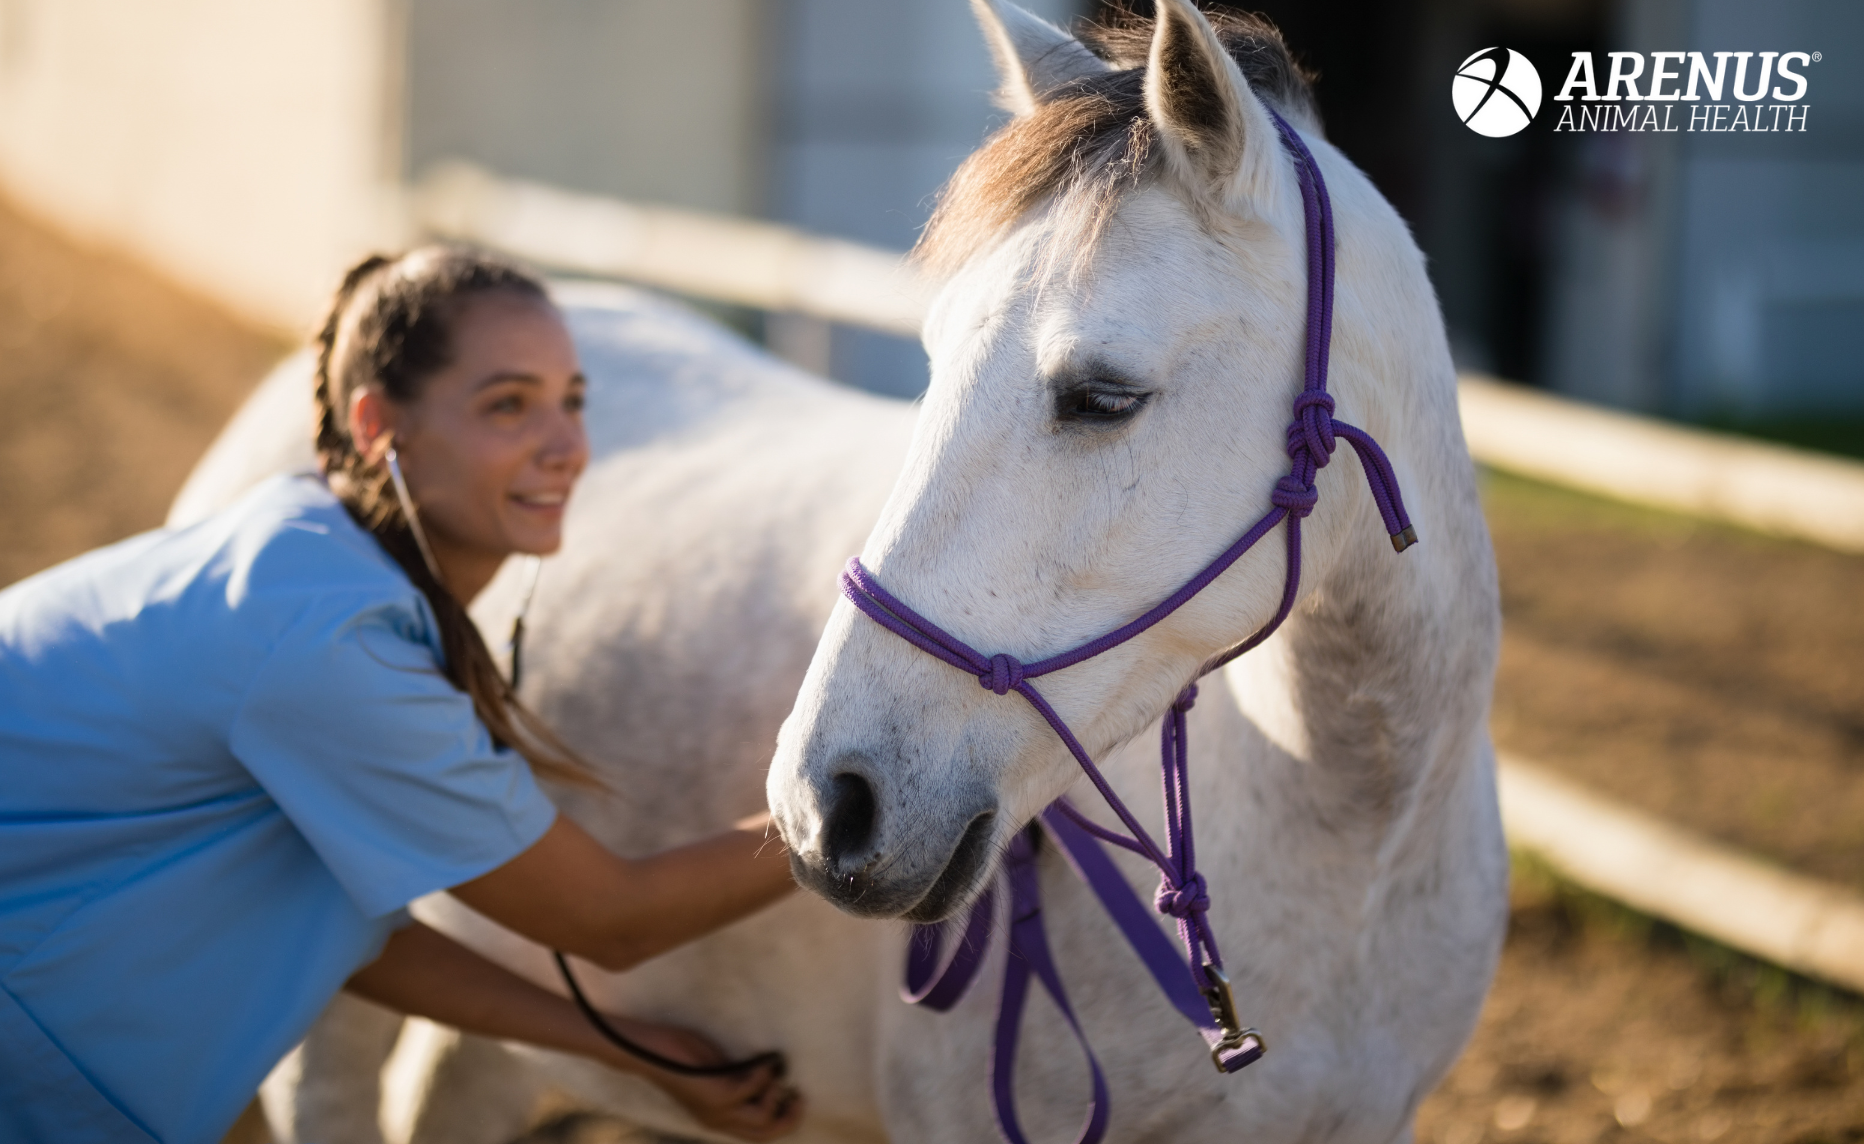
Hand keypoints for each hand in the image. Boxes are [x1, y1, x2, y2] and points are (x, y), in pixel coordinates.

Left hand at [595, 1017, 803, 1141]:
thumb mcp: (718, 1072)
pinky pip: (752, 1089)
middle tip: (798, 1095)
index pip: (759, 1135)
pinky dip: (762, 1074)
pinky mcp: (716, 1096)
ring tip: (772, 1074)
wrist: (652, 1051)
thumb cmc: (681, 1055)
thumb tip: (770, 1074)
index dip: (784, 1121)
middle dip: (790, 1117)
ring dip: (775, 1095)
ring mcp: (718, 1111)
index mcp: (719, 1119)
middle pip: (766, 1135)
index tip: (795, 1098)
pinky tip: (760, 1061)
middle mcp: (719, 1121)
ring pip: (762, 1119)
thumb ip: (740, 1080)